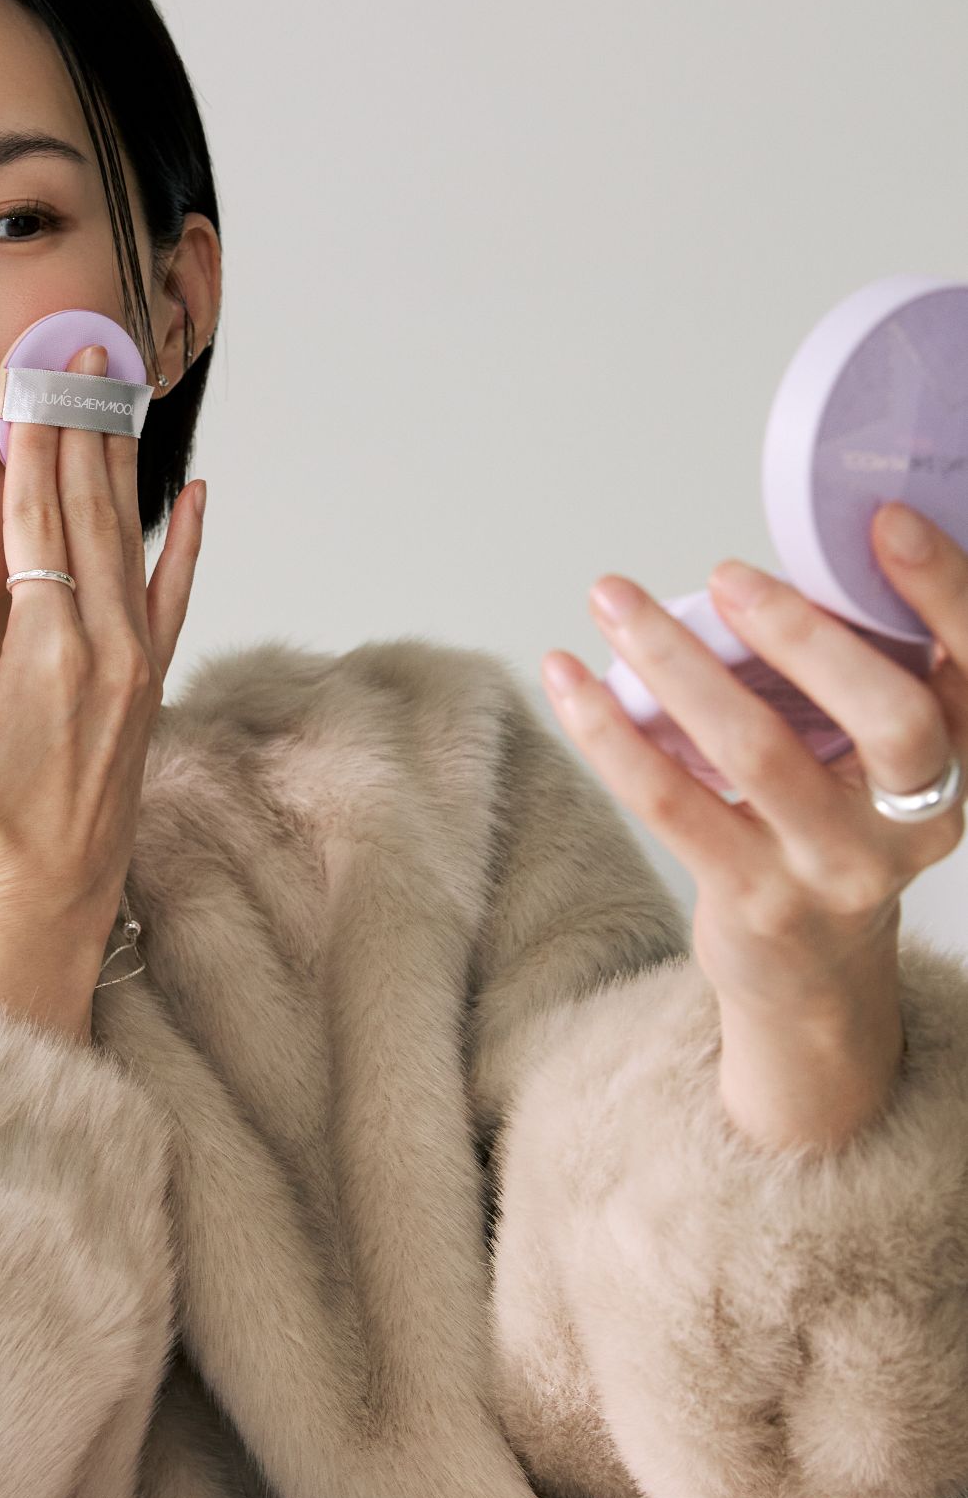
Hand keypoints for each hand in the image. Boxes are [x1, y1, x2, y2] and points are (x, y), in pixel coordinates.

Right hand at [0, 343, 206, 948]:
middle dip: (84, 430)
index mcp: (47, 652)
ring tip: (119, 397)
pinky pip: (175, 597)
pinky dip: (185, 544)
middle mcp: (105, 649)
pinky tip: (196, 497)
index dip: (33, 446)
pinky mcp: (150, 689)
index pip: (37, 522)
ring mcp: (136, 667)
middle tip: (82, 356)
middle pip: (90, 514)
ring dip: (122, 467)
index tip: (31, 384)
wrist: (46, 909)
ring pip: (130, 542)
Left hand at [539, 502, 966, 1143]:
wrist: (815, 976)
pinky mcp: (755, 899)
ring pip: (758, 751)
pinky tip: (568, 678)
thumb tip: (774, 553)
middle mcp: (914, 818)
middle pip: (890, 720)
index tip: (887, 521)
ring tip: (614, 600)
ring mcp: (836, 866)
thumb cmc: (834, 825)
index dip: (944, 591)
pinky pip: (672, 802)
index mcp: (959, 757)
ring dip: (676, 662)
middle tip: (728, 572)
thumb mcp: (875, 755)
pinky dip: (610, 731)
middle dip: (807, 635)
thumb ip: (854, 667)